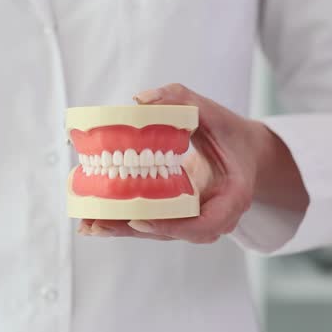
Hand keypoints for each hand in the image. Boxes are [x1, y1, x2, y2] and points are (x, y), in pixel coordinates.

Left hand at [78, 83, 306, 242]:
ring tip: (87, 224)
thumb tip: (140, 100)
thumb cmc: (230, 133)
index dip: (171, 226)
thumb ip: (180, 99)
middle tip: (96, 224)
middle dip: (131, 230)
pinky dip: (124, 220)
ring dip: (121, 229)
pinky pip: (152, 222)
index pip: (203, 223)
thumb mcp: (212, 112)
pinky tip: (94, 219)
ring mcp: (195, 220)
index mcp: (233, 197)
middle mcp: (215, 217)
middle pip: (171, 232)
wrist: (244, 153)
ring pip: (157, 231)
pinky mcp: (178, 216)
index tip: (140, 220)